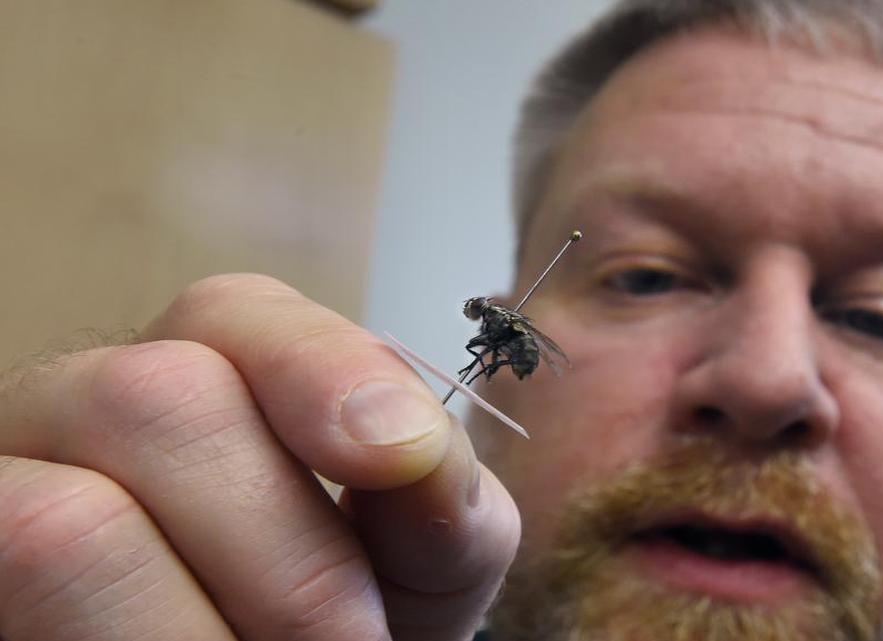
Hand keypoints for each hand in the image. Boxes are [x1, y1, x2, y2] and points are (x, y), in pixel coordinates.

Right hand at [0, 274, 519, 640]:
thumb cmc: (344, 625)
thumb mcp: (415, 564)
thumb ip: (436, 498)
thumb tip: (412, 441)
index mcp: (203, 375)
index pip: (229, 312)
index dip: (319, 368)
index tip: (399, 452)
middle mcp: (84, 413)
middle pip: (152, 397)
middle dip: (286, 552)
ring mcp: (11, 493)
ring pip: (65, 523)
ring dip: (200, 626)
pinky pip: (24, 599)